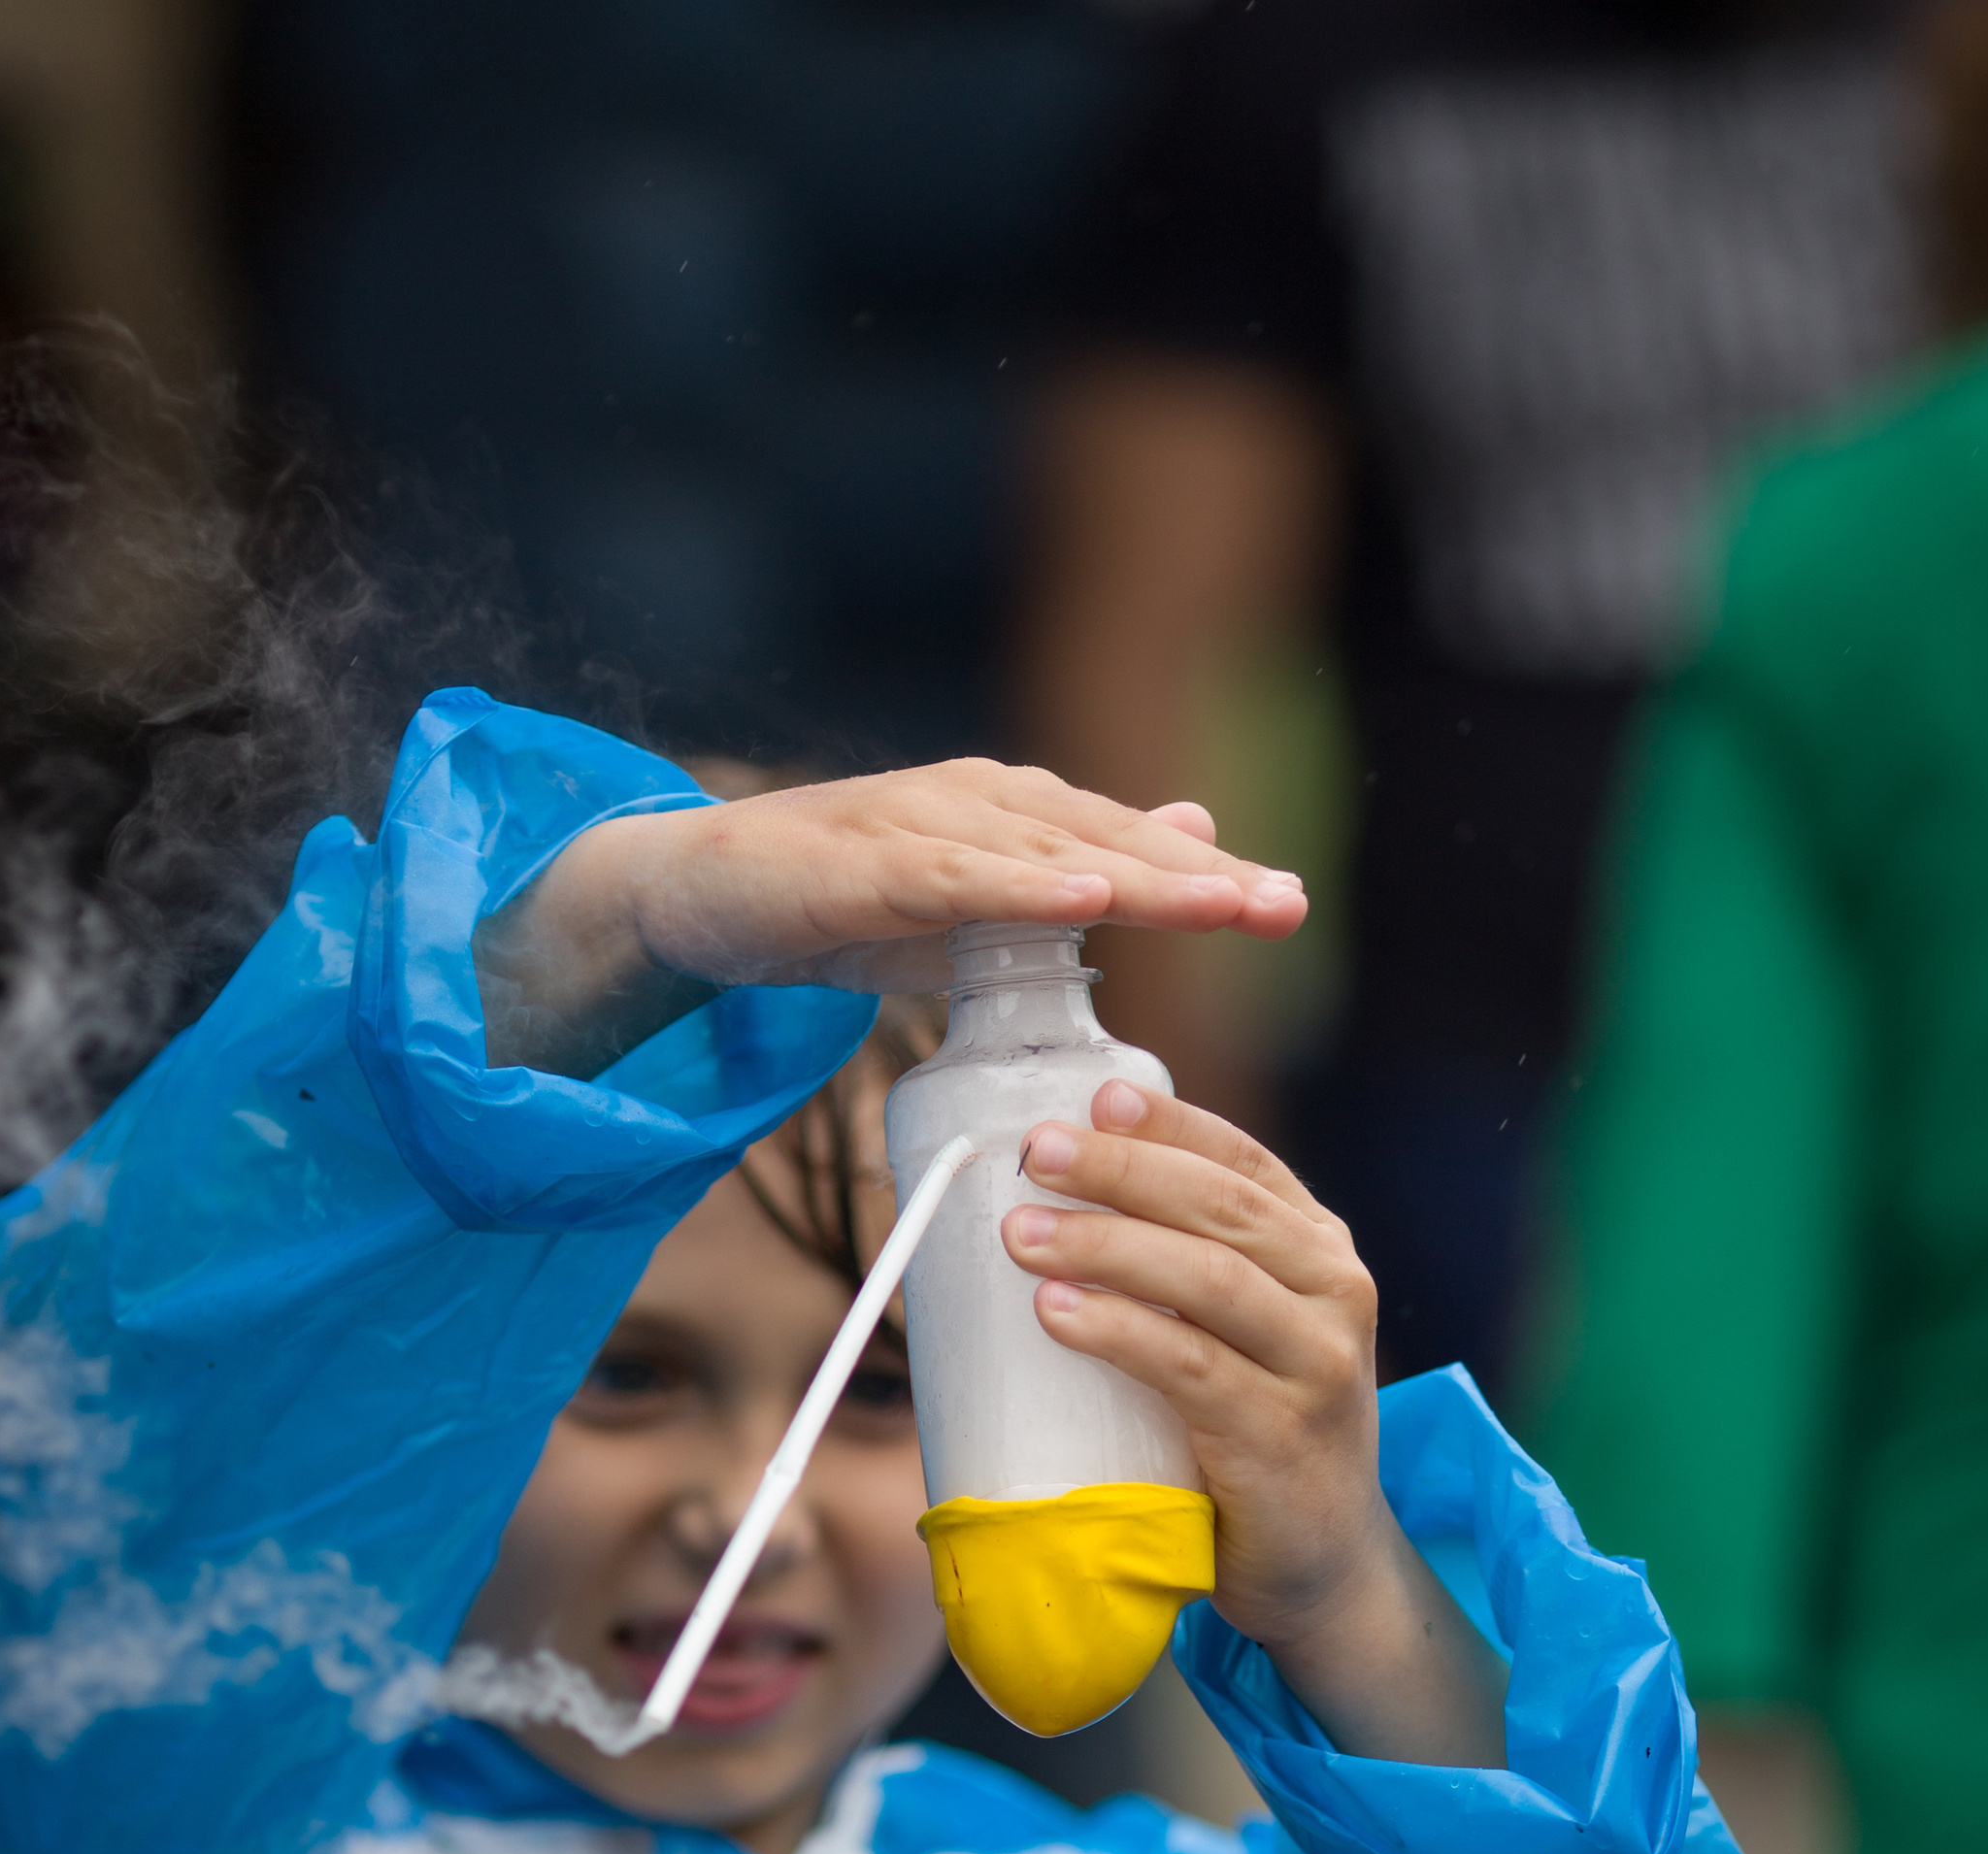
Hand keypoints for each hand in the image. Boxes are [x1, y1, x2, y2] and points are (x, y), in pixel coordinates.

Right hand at [477, 764, 1302, 1073]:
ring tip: (1214, 903)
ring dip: (1133, 877)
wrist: (699, 897)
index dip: (1206, 877)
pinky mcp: (862, 863)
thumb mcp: (965, 913)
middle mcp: (976, 805)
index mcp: (1008, 822)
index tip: (1289, 908)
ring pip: (1045, 854)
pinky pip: (953, 877)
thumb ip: (1059, 894)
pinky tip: (1082, 898)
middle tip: (1283, 906)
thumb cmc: (834, 904)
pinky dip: (1019, 886)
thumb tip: (1177, 856)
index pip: (1125, 848)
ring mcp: (919, 827)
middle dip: (1198, 876)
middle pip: (1105, 839)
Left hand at [1002, 1082, 1508, 1769]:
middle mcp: (1335, 1294)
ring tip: (1021, 1235)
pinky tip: (1058, 1313)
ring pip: (1206, 1279)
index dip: (1169, 1126)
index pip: (1244, 1164)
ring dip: (1107, 1246)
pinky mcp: (1281, 1437)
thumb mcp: (1244, 1341)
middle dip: (1122, 1170)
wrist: (1324, 1566)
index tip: (1093, 1098)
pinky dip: (1120, 1332)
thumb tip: (1053, 1216)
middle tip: (1036, 1153)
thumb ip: (1190, 1278)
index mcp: (1321, 1254)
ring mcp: (1316, 1366)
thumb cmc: (1257, 1441)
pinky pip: (1190, 1368)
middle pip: (1219, 1208)